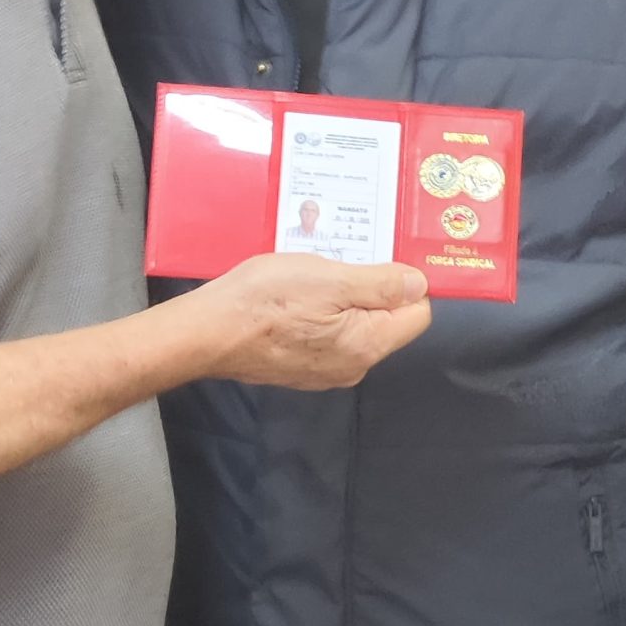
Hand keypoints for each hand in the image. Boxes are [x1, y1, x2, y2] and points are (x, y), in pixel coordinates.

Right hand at [178, 253, 431, 390]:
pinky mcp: (301, 366)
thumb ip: (380, 283)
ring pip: (354, 324)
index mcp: (368, 345)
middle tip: (343, 257)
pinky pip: (328, 333)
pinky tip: (296, 294)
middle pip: (386, 319)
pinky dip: (320, 311)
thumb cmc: (264, 302)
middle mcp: (354, 365)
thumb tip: (420, 284)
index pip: (417, 314)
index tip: (385, 255)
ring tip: (315, 273)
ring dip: (343, 296)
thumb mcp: (329, 279)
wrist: (206, 333)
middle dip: (372, 287)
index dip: (407, 282)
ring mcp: (326, 370)